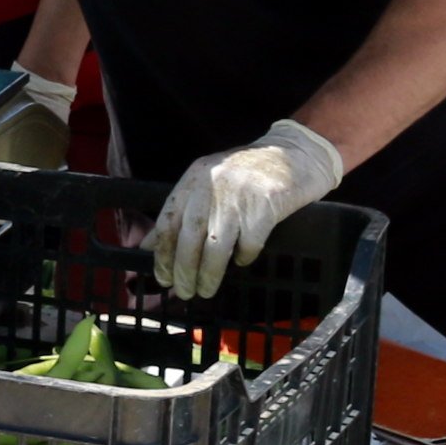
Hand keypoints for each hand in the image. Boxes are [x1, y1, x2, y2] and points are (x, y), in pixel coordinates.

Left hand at [151, 118, 341, 295]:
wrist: (296, 152)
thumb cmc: (249, 172)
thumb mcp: (209, 181)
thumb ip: (181, 210)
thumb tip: (149, 245)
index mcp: (194, 178)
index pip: (169, 221)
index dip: (163, 254)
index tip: (162, 277)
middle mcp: (213, 185)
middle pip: (190, 237)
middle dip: (183, 270)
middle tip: (184, 292)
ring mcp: (240, 196)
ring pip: (216, 246)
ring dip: (208, 274)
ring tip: (205, 290)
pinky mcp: (266, 207)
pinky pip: (249, 243)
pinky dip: (243, 258)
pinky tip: (242, 263)